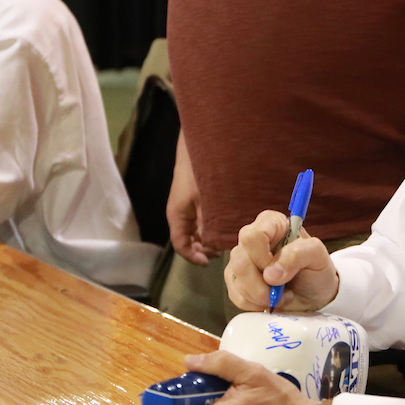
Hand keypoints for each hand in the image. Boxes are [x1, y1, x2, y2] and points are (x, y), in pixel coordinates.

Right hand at [167, 131, 214, 265]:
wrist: (200, 143)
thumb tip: (215, 245)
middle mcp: (180, 213)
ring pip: (195, 229)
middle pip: (188, 239)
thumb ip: (210, 223)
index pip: (181, 245)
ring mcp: (187, 205)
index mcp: (177, 215)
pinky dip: (211, 225)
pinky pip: (201, 218)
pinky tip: (226, 224)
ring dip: (209, 237)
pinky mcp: (196, 198)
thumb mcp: (208, 200)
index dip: (194, 257)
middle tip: (223, 251)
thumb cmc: (201, 170)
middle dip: (204, 248)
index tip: (211, 261)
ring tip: (227, 240)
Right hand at [226, 209, 339, 311]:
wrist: (314, 294)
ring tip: (279, 295)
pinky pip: (235, 295)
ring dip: (259, 295)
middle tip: (281, 290)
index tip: (278, 271)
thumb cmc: (316, 269)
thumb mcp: (317, 256)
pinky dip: (254, 303)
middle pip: (240, 259)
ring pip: (235, 278)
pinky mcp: (235, 280)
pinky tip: (270, 299)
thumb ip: (297, 255)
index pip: (253, 235)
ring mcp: (241, 259)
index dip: (262, 257)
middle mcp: (252, 239)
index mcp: (272, 223)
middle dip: (260, 284)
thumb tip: (270, 274)